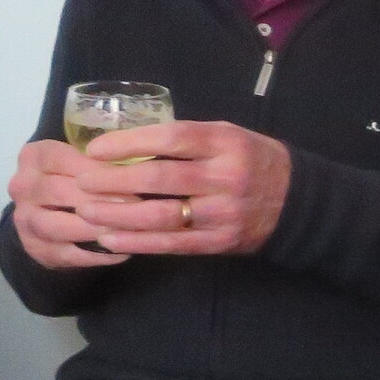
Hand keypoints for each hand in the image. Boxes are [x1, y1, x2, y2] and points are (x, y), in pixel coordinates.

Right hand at [9, 139, 128, 269]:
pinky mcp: (35, 248)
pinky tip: (122, 251)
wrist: (52, 211)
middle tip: (136, 206)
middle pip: (59, 191)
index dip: (98, 170)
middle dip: (100, 199)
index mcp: (34, 157)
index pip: (63, 159)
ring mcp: (25, 220)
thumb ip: (103, 160)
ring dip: (95, 229)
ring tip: (128, 230)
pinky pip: (67, 254)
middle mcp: (22, 186)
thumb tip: (139, 166)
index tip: (131, 178)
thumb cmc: (79, 178)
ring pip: (58, 226)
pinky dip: (97, 255)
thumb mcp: (85, 159)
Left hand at [71, 120, 292, 256]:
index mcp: (226, 144)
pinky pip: (172, 244)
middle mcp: (225, 178)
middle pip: (160, 179)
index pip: (172, 140)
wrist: (297, 203)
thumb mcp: (228, 136)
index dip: (130, 143)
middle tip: (82, 182)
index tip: (96, 149)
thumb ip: (187, 139)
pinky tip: (109, 237)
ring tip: (86, 211)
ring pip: (161, 216)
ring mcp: (223, 213)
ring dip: (118, 215)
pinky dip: (137, 242)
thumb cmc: (253, 161)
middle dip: (114, 182)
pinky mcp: (220, 242)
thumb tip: (129, 142)